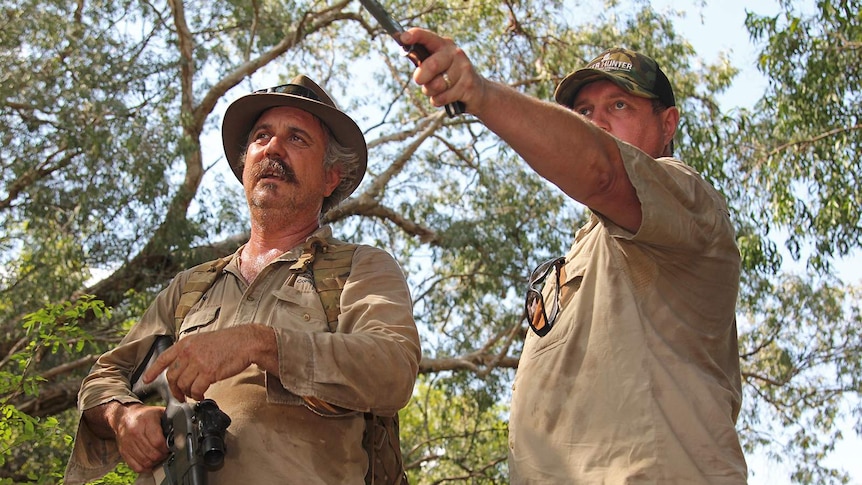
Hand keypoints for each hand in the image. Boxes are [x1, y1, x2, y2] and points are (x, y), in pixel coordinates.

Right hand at [113, 403, 168, 472]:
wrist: (125, 415)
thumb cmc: (145, 415)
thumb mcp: (159, 413)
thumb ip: (171, 421)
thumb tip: (183, 430)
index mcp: (146, 421)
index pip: (158, 441)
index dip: (166, 447)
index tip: (169, 447)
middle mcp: (135, 431)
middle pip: (152, 453)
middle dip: (162, 455)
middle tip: (165, 453)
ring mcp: (127, 442)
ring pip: (145, 461)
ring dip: (154, 462)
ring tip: (158, 457)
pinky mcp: (123, 451)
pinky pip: (135, 466)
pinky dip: (144, 467)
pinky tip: (149, 462)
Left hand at [142, 325, 275, 400]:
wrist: (245, 342)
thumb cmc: (228, 342)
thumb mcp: (203, 341)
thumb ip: (191, 351)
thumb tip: (184, 366)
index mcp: (186, 344)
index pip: (163, 358)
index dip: (153, 371)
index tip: (147, 379)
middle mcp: (188, 352)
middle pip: (172, 376)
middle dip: (174, 389)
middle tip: (179, 396)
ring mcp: (198, 362)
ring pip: (183, 385)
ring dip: (187, 393)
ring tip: (194, 394)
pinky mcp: (209, 372)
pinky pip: (196, 389)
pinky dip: (197, 395)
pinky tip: (202, 395)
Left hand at [401, 28, 485, 114]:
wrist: (478, 91)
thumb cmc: (449, 76)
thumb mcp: (436, 64)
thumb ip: (421, 59)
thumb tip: (406, 51)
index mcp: (443, 44)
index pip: (427, 37)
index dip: (415, 36)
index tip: (403, 38)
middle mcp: (455, 53)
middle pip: (432, 65)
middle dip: (421, 77)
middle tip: (419, 80)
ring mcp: (464, 69)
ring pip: (436, 85)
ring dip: (430, 91)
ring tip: (437, 89)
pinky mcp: (468, 85)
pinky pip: (443, 97)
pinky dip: (438, 100)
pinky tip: (446, 96)